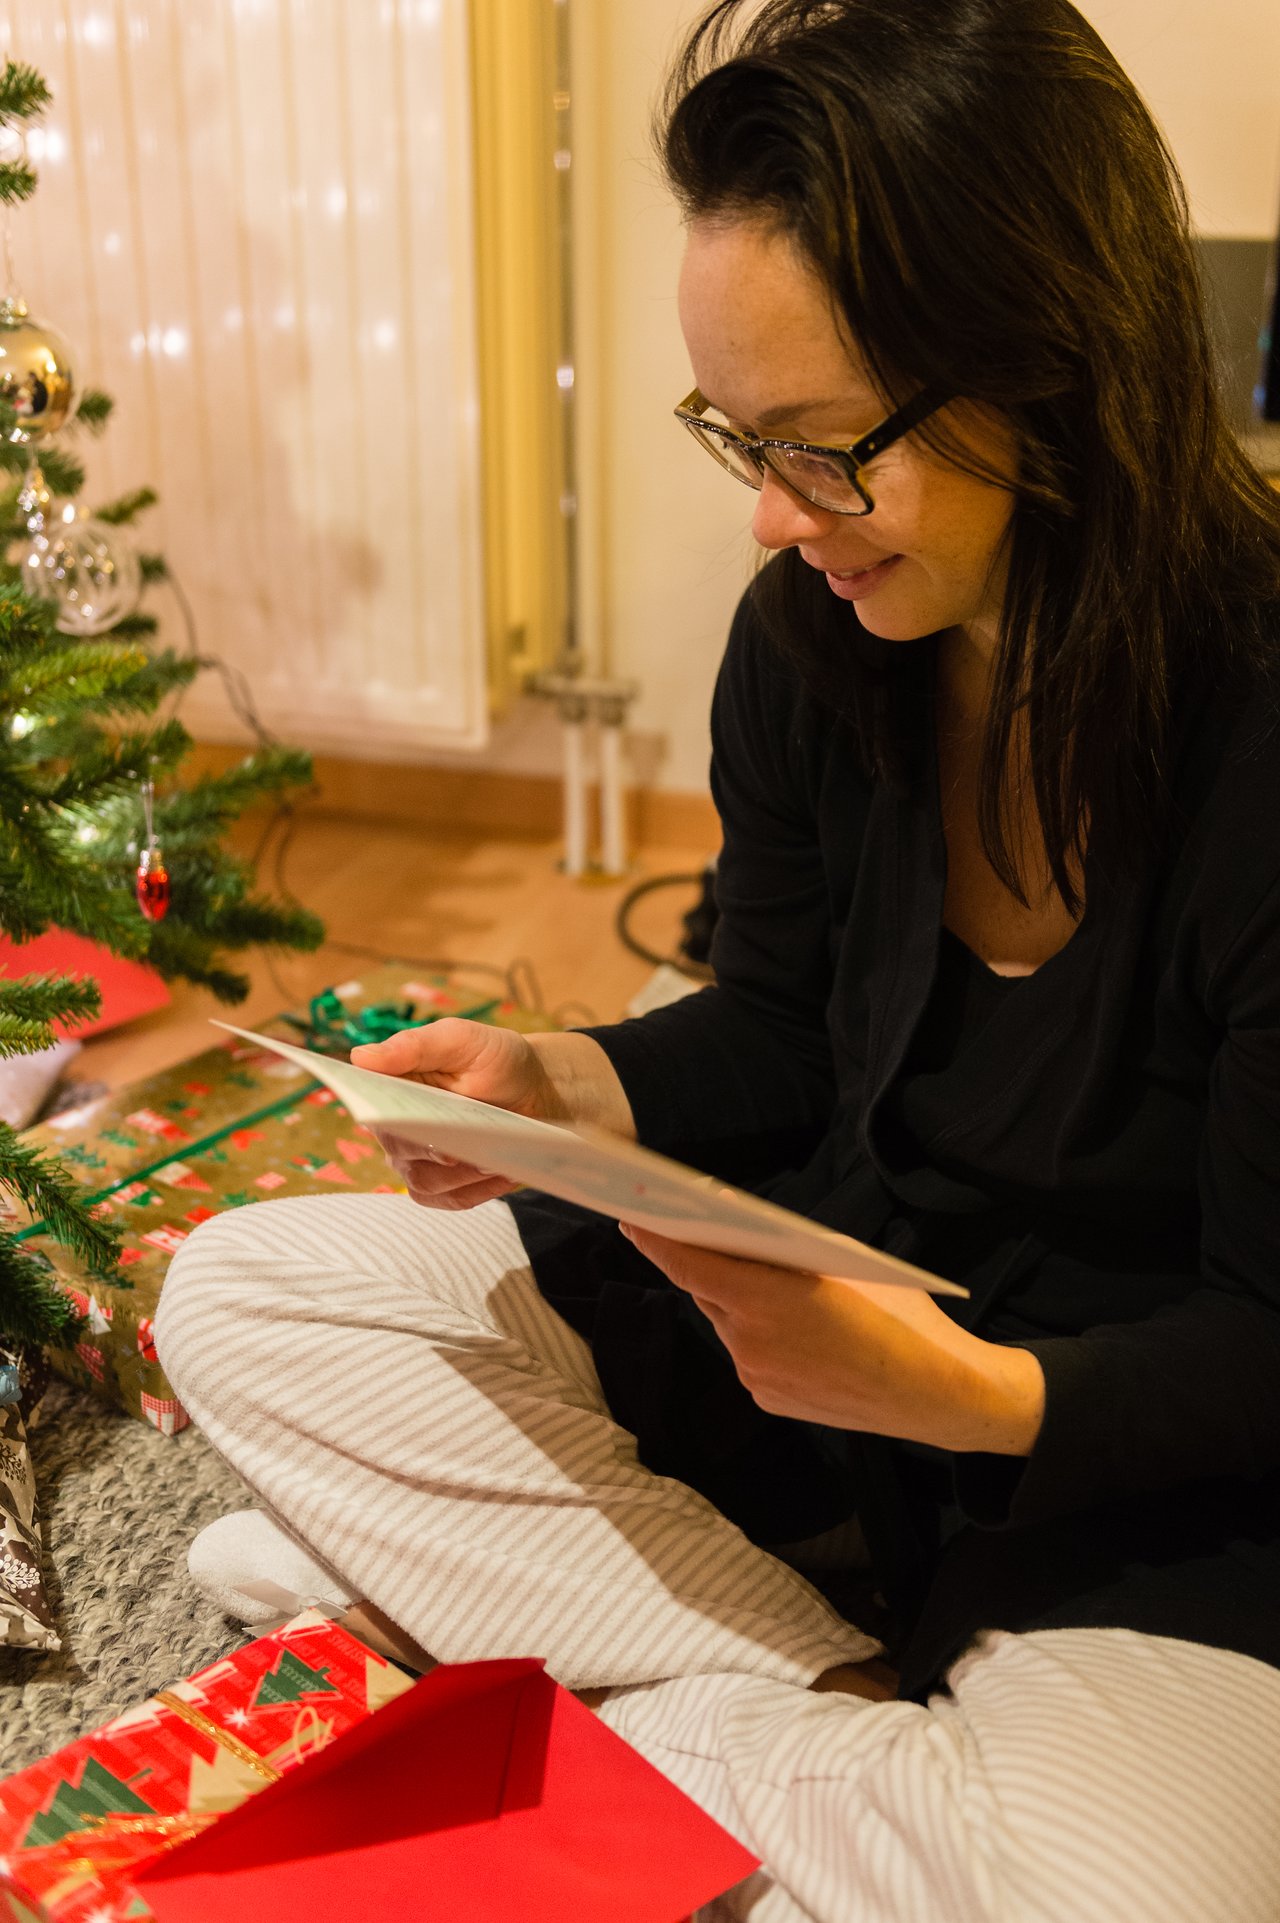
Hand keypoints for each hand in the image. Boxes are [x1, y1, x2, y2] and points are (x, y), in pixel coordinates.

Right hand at [350, 1021, 633, 1211]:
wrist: (535, 1091)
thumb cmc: (495, 1060)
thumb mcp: (463, 1040)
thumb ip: (415, 1045)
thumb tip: (360, 1056)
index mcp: (391, 1088)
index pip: (372, 1108)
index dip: (386, 1117)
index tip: (414, 1121)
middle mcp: (395, 1129)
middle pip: (400, 1150)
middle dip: (437, 1148)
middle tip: (471, 1142)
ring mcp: (416, 1161)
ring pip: (424, 1182)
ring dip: (462, 1173)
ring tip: (495, 1157)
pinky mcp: (441, 1187)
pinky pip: (450, 1200)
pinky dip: (477, 1190)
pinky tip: (502, 1172)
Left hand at [620, 1226, 1044, 1455]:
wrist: (938, 1395)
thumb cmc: (902, 1318)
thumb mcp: (848, 1267)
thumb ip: (790, 1258)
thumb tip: (753, 1242)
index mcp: (767, 1299)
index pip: (691, 1264)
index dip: (657, 1240)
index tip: (630, 1218)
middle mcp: (750, 1342)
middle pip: (710, 1292)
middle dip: (711, 1267)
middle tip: (708, 1238)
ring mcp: (756, 1376)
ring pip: (729, 1325)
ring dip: (740, 1304)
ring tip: (776, 1290)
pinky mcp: (768, 1400)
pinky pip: (750, 1356)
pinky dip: (760, 1338)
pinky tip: (797, 1334)